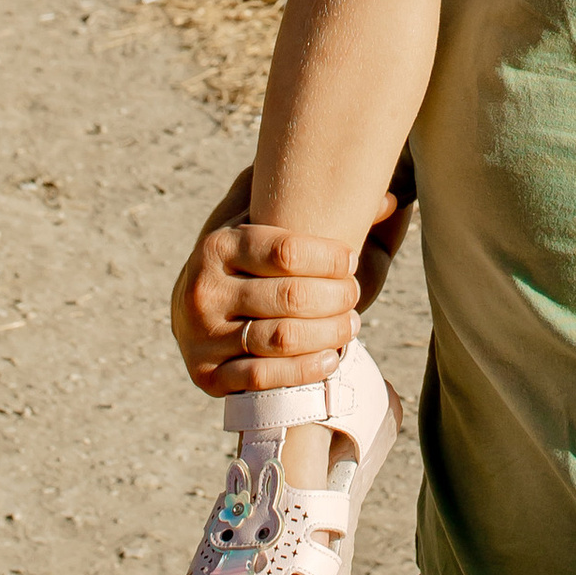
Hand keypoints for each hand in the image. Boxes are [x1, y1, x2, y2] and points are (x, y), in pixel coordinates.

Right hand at [167, 168, 409, 396]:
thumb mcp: (254, 218)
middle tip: (354, 294)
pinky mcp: (208, 376)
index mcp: (217, 246)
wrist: (187, 310)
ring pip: (281, 339)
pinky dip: (304, 370)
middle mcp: (205, 291)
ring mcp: (204, 337)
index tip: (351, 259)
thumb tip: (387, 199)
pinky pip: (264, 378)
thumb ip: (304, 196)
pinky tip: (330, 359)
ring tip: (351, 324)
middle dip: (335, 297)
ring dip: (328, 333)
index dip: (329, 258)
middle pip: (290, 297)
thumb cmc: (239, 258)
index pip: (285, 251)